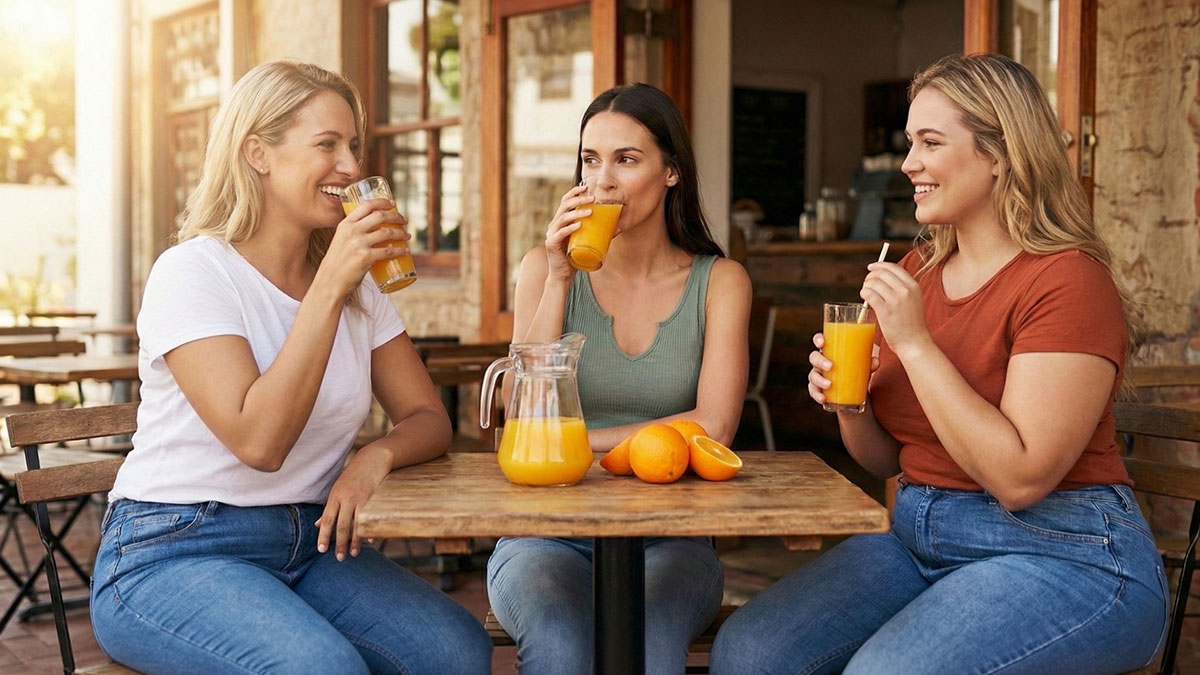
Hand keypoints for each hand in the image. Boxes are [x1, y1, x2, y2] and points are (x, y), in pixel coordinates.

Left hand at [315, 445, 391, 560]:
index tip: (321, 550)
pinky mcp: (374, 498)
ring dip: (354, 541)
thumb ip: (329, 509)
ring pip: (355, 524)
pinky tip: (369, 541)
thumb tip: (317, 526)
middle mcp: (346, 498)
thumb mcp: (337, 490)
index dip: (323, 536)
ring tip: (354, 554)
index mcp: (335, 497)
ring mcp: (361, 498)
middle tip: (339, 558)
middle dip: (339, 543)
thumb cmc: (353, 476)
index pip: (327, 520)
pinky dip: (369, 530)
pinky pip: (369, 518)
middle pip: (341, 525)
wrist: (372, 459)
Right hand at [318, 199, 410, 295]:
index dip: (382, 202)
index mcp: (345, 224)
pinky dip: (400, 250)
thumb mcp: (340, 241)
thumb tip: (372, 229)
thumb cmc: (337, 263)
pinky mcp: (366, 258)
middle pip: (380, 216)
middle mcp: (351, 231)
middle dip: (396, 216)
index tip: (392, 204)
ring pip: (387, 232)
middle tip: (404, 220)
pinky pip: (389, 251)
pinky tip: (405, 251)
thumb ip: (352, 233)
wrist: (329, 282)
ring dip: (401, 233)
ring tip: (407, 236)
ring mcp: (359, 244)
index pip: (366, 206)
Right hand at [544, 184, 593, 281]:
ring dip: (577, 213)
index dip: (573, 193)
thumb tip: (613, 226)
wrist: (562, 275)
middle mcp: (553, 225)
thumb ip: (591, 232)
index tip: (586, 187)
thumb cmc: (574, 257)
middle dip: (578, 200)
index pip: (564, 202)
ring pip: (563, 218)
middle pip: (564, 206)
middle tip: (593, 198)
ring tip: (591, 212)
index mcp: (560, 222)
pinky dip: (570, 228)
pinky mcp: (551, 244)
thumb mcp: (582, 241)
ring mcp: (551, 234)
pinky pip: (560, 233)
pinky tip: (579, 225)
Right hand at [807, 332, 879, 405]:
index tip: (822, 343)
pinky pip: (814, 391)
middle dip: (820, 361)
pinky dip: (817, 395)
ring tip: (829, 385)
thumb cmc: (856, 371)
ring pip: (813, 376)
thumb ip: (869, 363)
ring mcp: (819, 376)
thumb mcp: (863, 366)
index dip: (818, 339)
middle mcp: (821, 362)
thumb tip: (875, 362)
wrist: (854, 392)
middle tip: (830, 366)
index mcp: (830, 351)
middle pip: (814, 358)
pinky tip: (823, 398)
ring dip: (819, 380)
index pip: (819, 341)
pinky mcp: (819, 390)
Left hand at [861, 262, 930, 357]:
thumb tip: (883, 276)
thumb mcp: (913, 300)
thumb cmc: (911, 323)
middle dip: (870, 276)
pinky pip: (869, 294)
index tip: (871, 268)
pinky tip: (865, 298)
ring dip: (866, 286)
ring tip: (866, 293)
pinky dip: (864, 293)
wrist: (914, 343)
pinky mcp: (885, 311)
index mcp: (914, 286)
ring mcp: (896, 300)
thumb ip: (902, 288)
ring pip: (873, 282)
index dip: (879, 265)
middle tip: (867, 284)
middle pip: (881, 273)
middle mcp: (906, 290)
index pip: (893, 267)